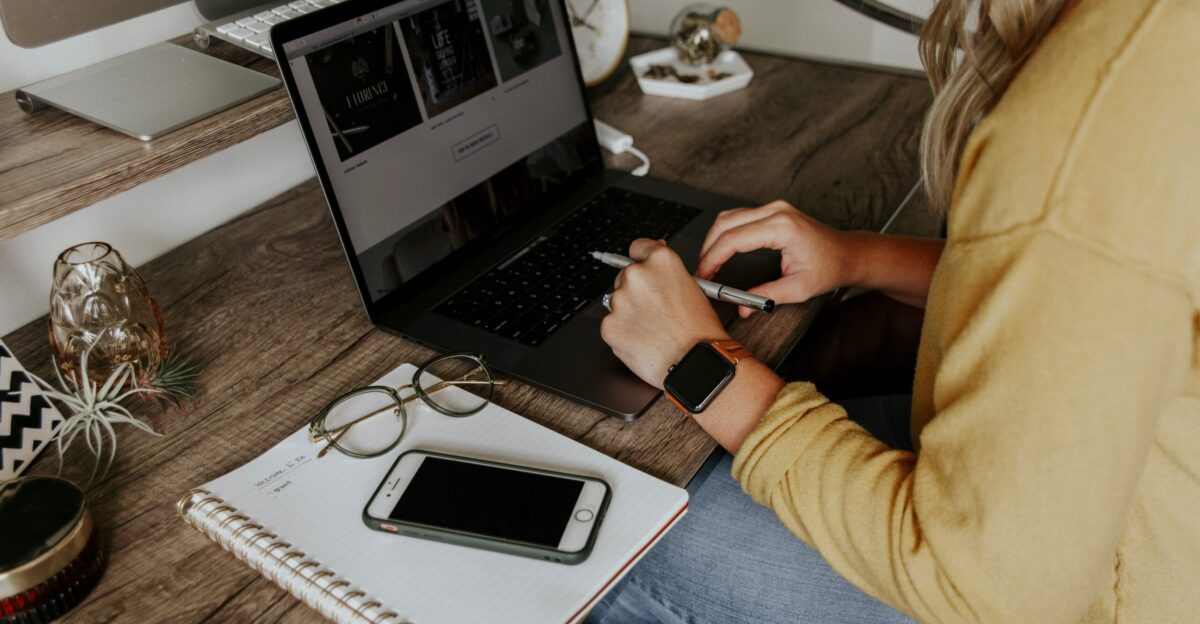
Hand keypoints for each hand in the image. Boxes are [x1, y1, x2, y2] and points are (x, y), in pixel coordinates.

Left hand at [600, 239, 728, 388]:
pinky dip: (624, 333)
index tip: (642, 267)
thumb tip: (654, 257)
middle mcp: (637, 275)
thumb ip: (668, 272)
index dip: (641, 259)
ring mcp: (620, 300)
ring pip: (618, 303)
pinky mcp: (609, 325)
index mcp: (661, 261)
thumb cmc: (700, 331)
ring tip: (654, 330)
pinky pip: (612, 325)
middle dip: (636, 292)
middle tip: (655, 311)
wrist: (695, 363)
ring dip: (630, 313)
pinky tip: (644, 341)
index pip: (638, 247)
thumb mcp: (694, 289)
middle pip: (625, 276)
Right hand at [697, 200, 852, 317]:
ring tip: (708, 264)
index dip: (712, 258)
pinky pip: (739, 217)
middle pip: (725, 223)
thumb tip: (742, 307)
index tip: (704, 276)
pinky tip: (721, 250)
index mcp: (782, 227)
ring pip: (729, 217)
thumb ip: (767, 297)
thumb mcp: (798, 288)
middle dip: (708, 249)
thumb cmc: (829, 267)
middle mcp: (776, 211)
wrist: (847, 254)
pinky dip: (725, 233)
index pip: (733, 239)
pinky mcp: (772, 211)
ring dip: (714, 239)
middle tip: (702, 273)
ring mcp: (774, 208)